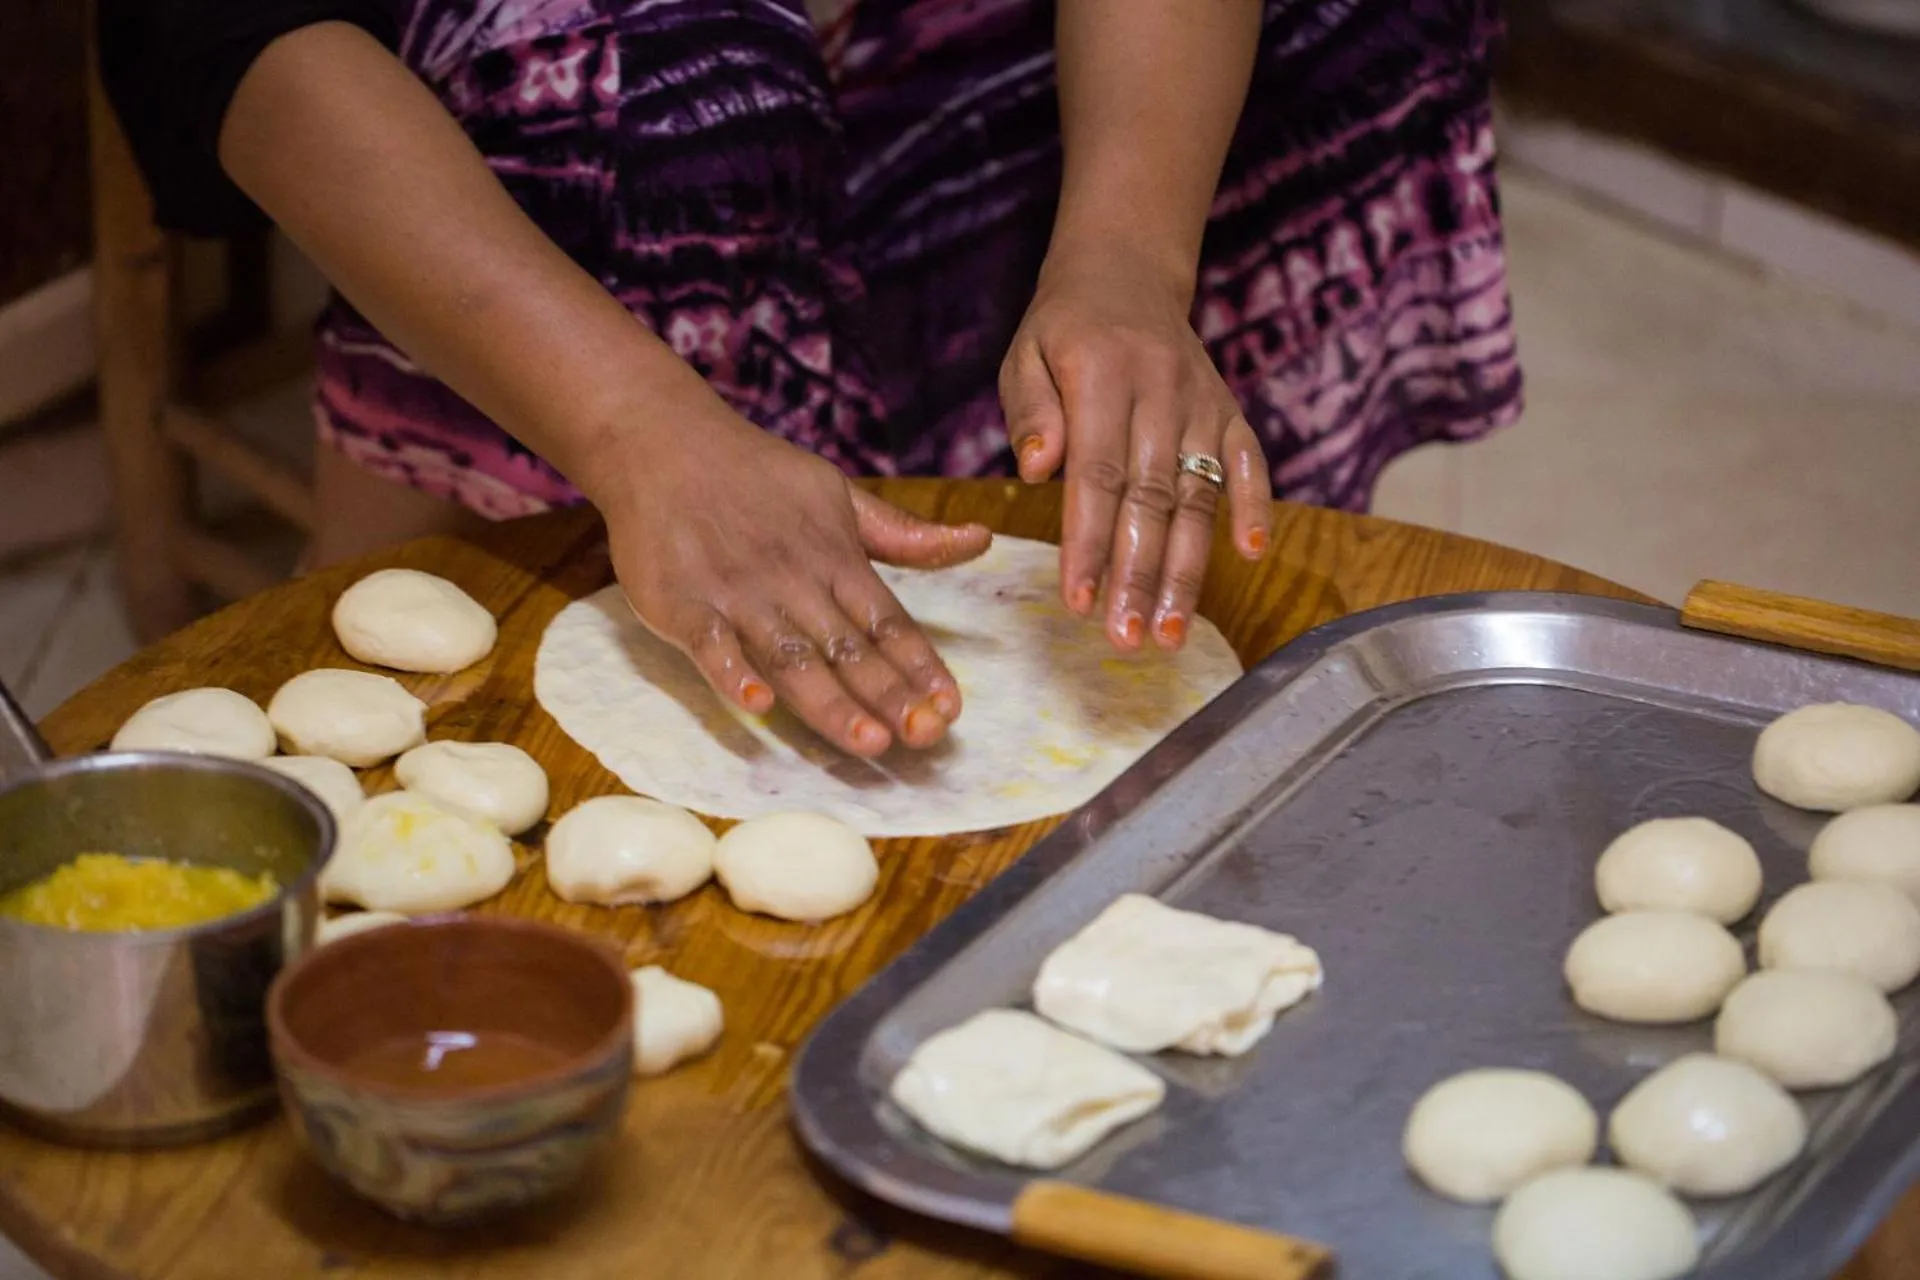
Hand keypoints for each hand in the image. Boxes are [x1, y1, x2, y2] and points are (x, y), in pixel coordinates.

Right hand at [596, 418, 990, 757]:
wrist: (661, 442)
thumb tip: (981, 539)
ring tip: (869, 741)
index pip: (888, 621)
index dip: (921, 665)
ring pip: (791, 658)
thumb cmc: (756, 474)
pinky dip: (732, 673)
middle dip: (889, 695)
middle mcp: (793, 581)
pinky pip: (710, 644)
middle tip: (926, 737)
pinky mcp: (682, 602)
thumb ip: (905, 535)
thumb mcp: (839, 494)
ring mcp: (737, 593)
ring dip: (830, 702)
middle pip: (848, 649)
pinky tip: (758, 704)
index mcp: (835, 558)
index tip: (952, 707)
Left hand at [999, 250, 1270, 652]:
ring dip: (1187, 569)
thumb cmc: (1062, 331)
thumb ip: (1030, 412)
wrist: (1124, 273)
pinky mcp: (1229, 410)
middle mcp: (1159, 391)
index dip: (1090, 544)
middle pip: (1151, 498)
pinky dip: (1255, 505)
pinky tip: (1252, 555)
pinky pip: (1249, 462)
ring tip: (1171, 632)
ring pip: (1197, 496)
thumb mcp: (1025, 355)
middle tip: (1127, 639)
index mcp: (1100, 378)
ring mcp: (1201, 402)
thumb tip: (1036, 472)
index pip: (1097, 476)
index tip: (1080, 603)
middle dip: (1139, 575)